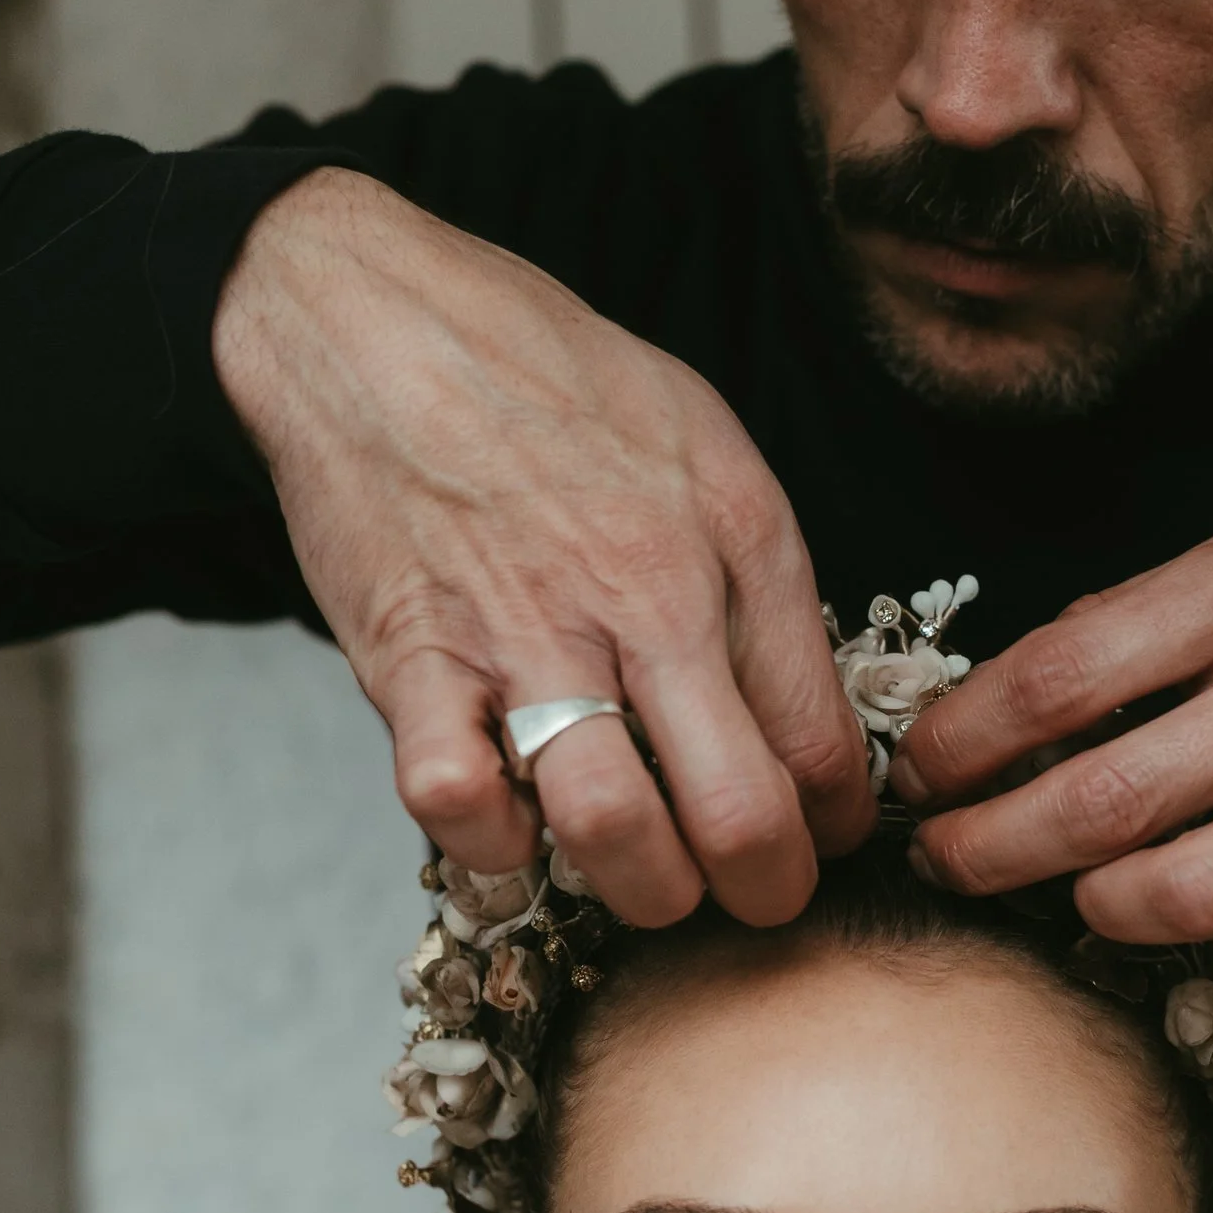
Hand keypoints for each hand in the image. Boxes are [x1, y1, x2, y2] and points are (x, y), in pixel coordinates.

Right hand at [213, 168, 875, 924]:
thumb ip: (760, 578)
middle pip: (741, 812)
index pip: (824, 739)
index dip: (838, 822)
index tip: (824, 836)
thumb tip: (806, 714)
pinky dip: (491, 844)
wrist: (374, 316)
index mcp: (732, 542)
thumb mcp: (706, 445)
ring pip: (612, 828)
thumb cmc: (549, 381)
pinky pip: (460, 804)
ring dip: (641, 888)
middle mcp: (642, 596)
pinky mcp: (411, 658)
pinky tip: (512, 821)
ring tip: (645, 878)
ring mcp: (523, 635)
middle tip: (751, 895)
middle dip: (765, 890)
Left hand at [893, 518, 1212, 1022]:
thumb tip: (1022, 678)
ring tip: (1073, 901)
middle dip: (990, 847)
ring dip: (1102, 911)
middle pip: (1104, 795)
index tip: (917, 776)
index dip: (963, 740)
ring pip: (1193, 889)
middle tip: (941, 864)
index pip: (1065, 673)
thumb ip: (1162, 611)